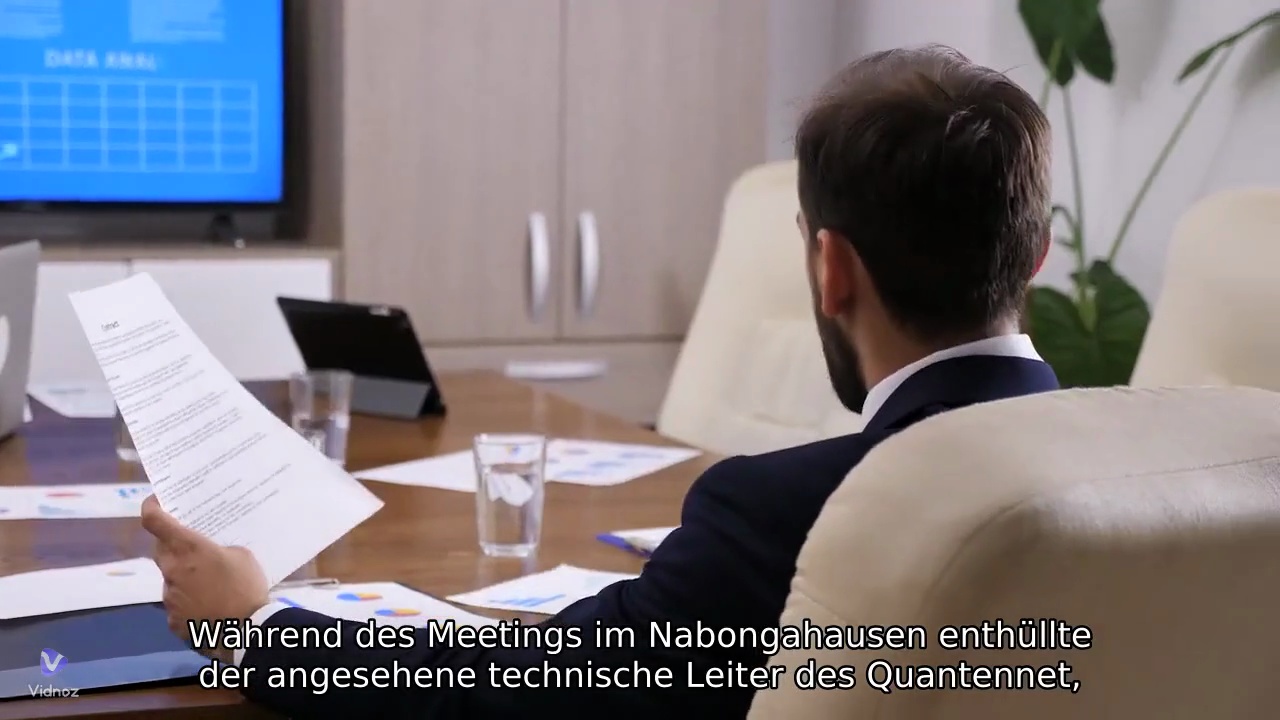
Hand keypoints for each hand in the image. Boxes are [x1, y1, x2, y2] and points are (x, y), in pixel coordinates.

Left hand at [140, 495, 269, 658]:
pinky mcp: (173, 620)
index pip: (154, 520)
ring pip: (171, 578)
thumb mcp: (243, 556)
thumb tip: (209, 557)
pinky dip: (189, 603)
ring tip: (211, 586)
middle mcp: (171, 570)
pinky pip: (178, 604)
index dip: (151, 507)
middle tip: (195, 547)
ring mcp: (169, 596)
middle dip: (174, 545)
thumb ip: (219, 550)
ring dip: (185, 577)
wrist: (245, 632)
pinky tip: (209, 608)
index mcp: (188, 549)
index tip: (157, 501)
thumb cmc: (246, 587)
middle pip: (161, 550)